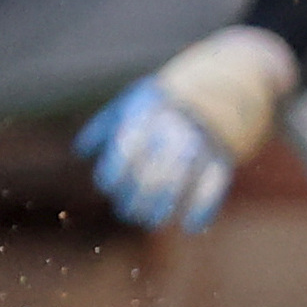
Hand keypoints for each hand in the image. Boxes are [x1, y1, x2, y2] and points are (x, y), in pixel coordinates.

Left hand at [78, 80, 234, 232]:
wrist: (226, 80)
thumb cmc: (168, 97)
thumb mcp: (133, 100)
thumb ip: (105, 126)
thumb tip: (81, 152)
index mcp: (147, 112)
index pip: (126, 148)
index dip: (115, 171)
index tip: (108, 186)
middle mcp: (173, 128)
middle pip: (152, 170)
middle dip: (138, 196)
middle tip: (128, 212)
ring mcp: (201, 141)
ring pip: (181, 180)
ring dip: (165, 206)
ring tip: (152, 222)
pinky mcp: (225, 154)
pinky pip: (214, 185)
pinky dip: (202, 208)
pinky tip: (190, 226)